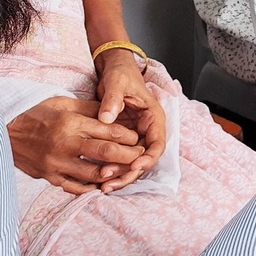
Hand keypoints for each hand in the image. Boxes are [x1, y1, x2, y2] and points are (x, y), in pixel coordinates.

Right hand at [8, 95, 147, 193]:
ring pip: (94, 174)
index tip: (136, 139)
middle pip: (106, 153)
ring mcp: (56, 163)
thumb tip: (113, 113)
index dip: (127, 137)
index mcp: (70, 122)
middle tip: (139, 156)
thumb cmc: (35, 113)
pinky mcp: (49, 176)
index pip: (108, 131)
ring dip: (113, 174)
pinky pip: (76, 187)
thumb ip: (88, 109)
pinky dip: (91, 187)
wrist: (2, 131)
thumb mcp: (62, 102)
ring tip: (125, 171)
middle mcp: (65, 144)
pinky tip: (102, 185)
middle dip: (128, 156)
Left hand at [95, 46, 165, 183]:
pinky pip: (119, 158)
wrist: (113, 70)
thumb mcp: (117, 83)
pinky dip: (111, 169)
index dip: (148, 158)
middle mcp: (146, 131)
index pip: (157, 144)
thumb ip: (113, 99)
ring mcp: (134, 137)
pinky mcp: (121, 140)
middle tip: (110, 180)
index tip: (135, 166)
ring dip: (119, 175)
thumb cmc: (120, 74)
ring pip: (131, 163)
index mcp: (153, 118)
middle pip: (144, 160)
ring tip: (103, 184)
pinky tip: (98, 178)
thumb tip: (106, 118)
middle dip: (129, 172)